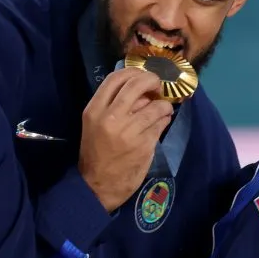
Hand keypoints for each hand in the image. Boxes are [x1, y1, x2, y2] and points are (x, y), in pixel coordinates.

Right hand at [78, 67, 173, 211]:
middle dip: (153, 81)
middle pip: (137, 84)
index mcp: (94, 110)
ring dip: (163, 105)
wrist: (97, 186)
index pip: (116, 78)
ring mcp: (129, 131)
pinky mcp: (144, 144)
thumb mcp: (95, 125)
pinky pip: (161, 124)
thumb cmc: (96, 152)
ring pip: (155, 105)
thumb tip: (141, 90)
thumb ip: (113, 105)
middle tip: (158, 85)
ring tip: (163, 109)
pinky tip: (162, 122)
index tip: (143, 75)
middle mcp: (110, 117)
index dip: (134, 71)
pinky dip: (164, 120)